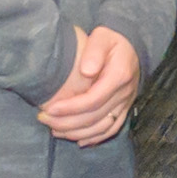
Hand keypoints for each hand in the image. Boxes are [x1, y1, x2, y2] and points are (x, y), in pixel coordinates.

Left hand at [35, 25, 141, 148]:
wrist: (133, 46)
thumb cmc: (112, 40)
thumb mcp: (103, 37)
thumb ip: (94, 51)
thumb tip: (85, 71)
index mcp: (119, 76)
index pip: (93, 99)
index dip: (71, 108)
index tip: (49, 109)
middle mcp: (124, 94)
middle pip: (95, 117)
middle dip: (67, 122)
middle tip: (44, 119)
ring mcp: (126, 104)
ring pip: (102, 127)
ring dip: (78, 133)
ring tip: (55, 130)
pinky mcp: (125, 109)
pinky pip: (112, 129)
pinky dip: (95, 138)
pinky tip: (78, 140)